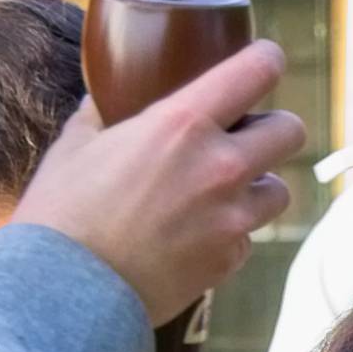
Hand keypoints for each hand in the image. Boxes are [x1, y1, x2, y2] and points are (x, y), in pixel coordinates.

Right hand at [11, 37, 307, 327]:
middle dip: (274, 128)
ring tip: (221, 189)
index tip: (266, 59)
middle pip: (290, 131)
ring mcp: (231, 218)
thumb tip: (108, 90)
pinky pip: (248, 236)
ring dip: (257, 185)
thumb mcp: (77, 143)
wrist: (66, 292)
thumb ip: (104, 111)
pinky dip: (231, 232)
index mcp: (182, 124)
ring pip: (279, 190)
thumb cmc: (62, 212)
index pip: (254, 72)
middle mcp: (220, 167)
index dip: (267, 59)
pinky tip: (195, 234)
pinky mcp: (229, 260)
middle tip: (249, 133)